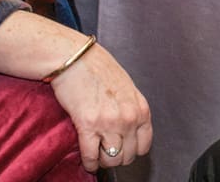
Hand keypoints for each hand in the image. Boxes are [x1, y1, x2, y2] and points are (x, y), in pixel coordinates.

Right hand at [50, 44, 151, 170]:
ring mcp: (109, 122)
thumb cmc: (98, 68)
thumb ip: (132, 109)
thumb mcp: (127, 87)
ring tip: (97, 154)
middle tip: (106, 152)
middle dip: (117, 157)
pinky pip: (91, 156)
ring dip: (103, 160)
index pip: (144, 145)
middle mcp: (129, 118)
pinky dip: (89, 162)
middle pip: (128, 155)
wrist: (75, 58)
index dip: (131, 151)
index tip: (122, 149)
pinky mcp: (88, 125)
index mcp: (141, 109)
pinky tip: (87, 159)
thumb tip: (129, 131)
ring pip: (112, 160)